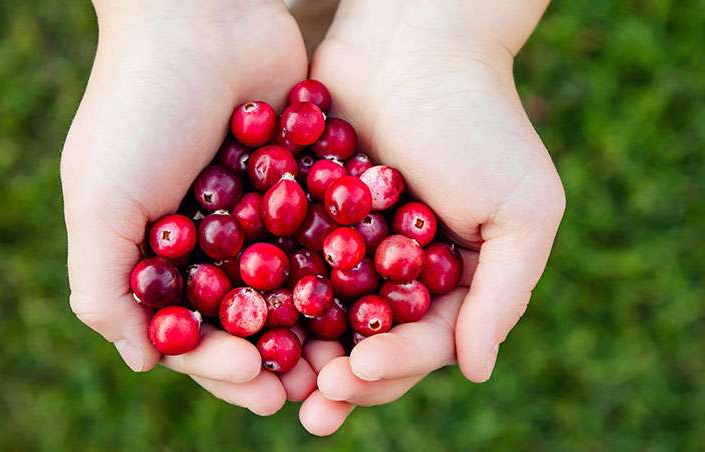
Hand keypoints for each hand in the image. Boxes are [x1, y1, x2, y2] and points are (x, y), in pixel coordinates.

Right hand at [61, 0, 313, 414]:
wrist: (201, 16)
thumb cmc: (139, 108)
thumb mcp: (99, 201)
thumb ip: (104, 286)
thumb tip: (143, 361)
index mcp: (155, 254)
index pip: (187, 330)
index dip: (218, 364)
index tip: (253, 379)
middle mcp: (207, 242)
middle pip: (245, 319)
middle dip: (275, 357)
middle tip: (310, 389)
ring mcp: (256, 216)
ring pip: (291, 288)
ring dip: (316, 327)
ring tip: (348, 361)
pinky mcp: (300, 186)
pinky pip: (323, 238)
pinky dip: (342, 269)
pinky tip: (371, 298)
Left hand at [298, 0, 564, 433]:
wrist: (416, 38)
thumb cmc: (480, 122)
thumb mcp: (522, 209)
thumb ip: (504, 294)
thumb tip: (476, 371)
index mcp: (449, 278)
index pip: (421, 341)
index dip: (391, 365)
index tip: (356, 373)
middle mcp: (395, 269)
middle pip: (364, 338)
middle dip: (340, 375)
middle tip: (311, 403)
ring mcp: (346, 243)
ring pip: (318, 312)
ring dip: (296, 349)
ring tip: (268, 378)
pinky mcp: (304, 213)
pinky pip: (283, 261)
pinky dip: (264, 292)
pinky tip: (239, 315)